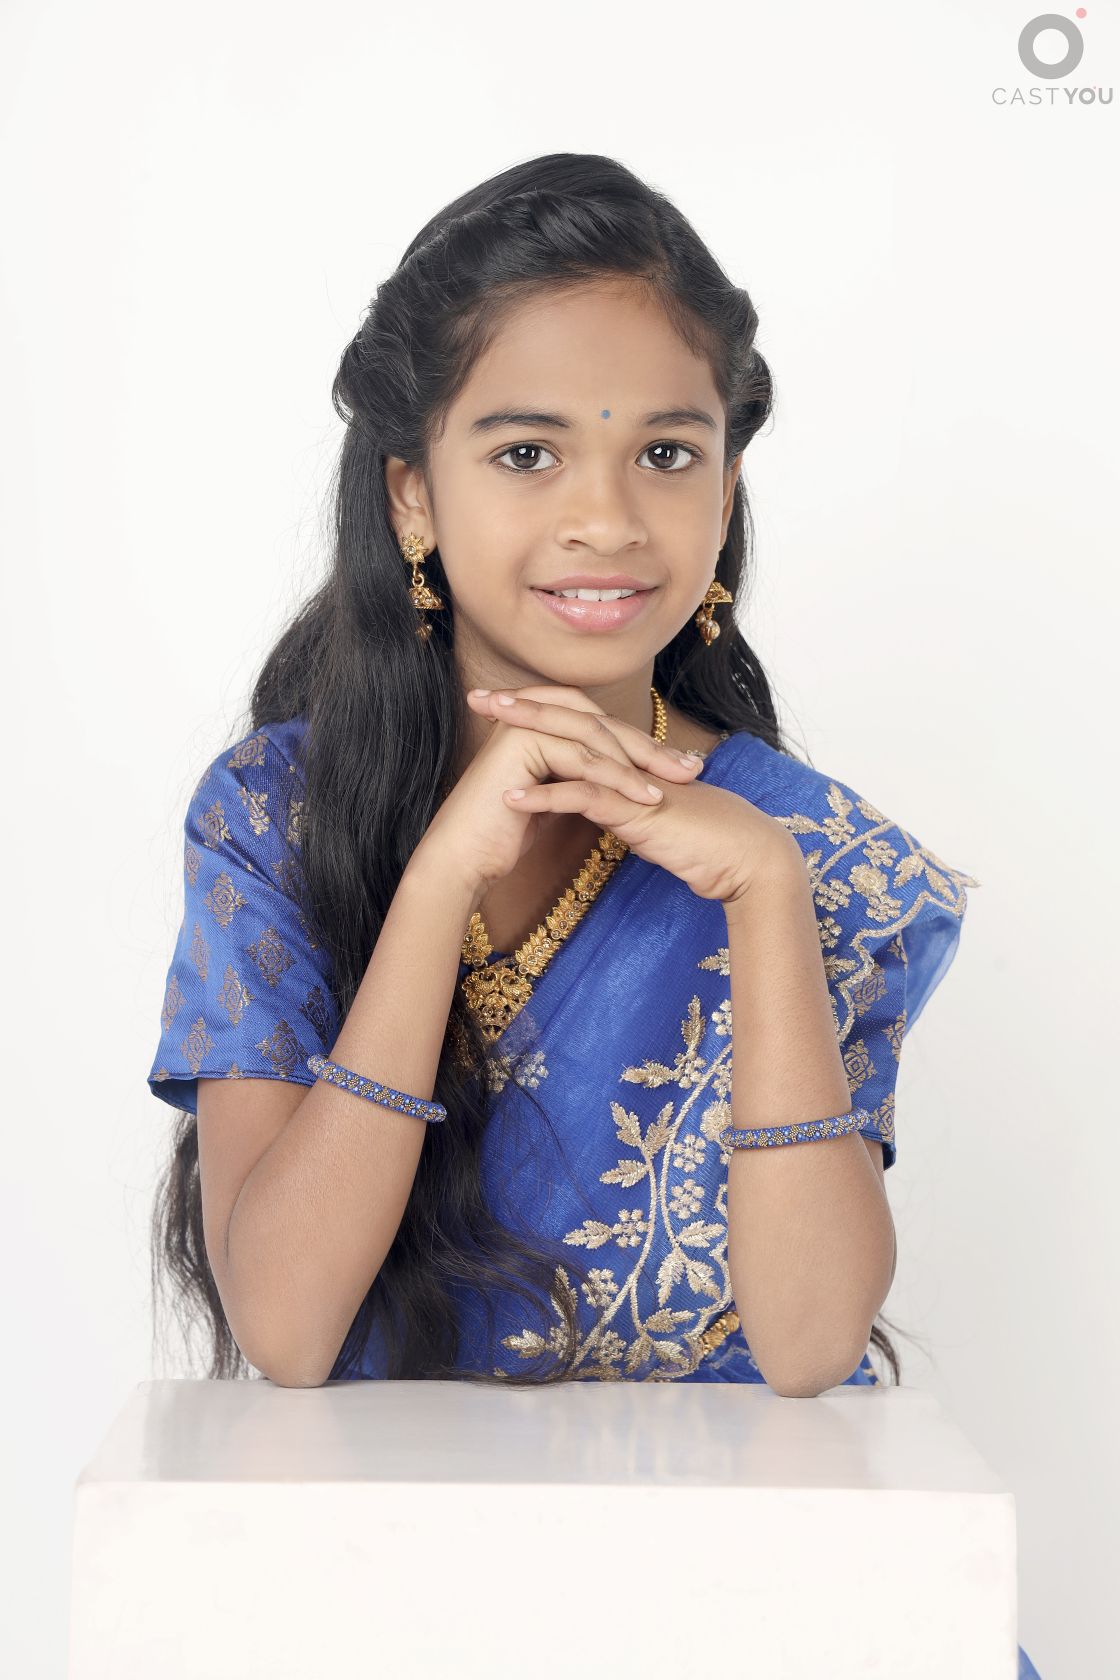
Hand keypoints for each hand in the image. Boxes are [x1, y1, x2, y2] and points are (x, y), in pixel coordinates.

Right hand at [417, 682, 708, 897]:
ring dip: (639, 763)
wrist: (463, 859)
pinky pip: (581, 757)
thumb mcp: (551, 799)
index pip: (599, 724)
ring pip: (596, 737)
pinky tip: (643, 799)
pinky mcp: (522, 743)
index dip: (641, 745)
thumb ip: (576, 778)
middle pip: (603, 723)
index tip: (678, 767)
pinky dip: (616, 778)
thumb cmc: (501, 837)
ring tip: (673, 787)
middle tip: (690, 770)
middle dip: (650, 748)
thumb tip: (617, 779)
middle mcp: (529, 715)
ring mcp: (523, 724)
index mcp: (536, 721)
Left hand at [454, 683, 799, 904]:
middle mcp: (629, 762)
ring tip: (484, 726)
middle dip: (520, 708)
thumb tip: (593, 803)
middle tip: (476, 697)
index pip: (576, 727)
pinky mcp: (638, 808)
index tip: (496, 707)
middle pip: (568, 724)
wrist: (744, 859)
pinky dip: (546, 797)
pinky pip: (585, 797)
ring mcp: (634, 781)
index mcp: (628, 762)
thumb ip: (620, 806)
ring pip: (572, 749)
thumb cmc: (701, 843)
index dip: (537, 713)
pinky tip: (511, 799)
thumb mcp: (648, 820)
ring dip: (524, 737)